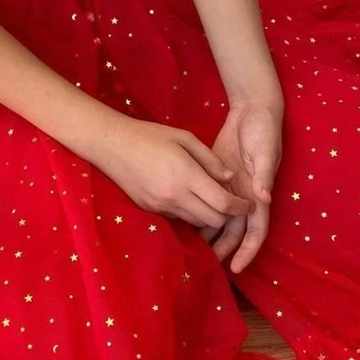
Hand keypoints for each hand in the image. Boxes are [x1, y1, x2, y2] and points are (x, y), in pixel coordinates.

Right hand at [91, 115, 254, 228]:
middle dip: (228, 215)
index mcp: (186, 175)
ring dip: (209, 216)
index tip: (248, 203)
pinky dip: (191, 213)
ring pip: (197, 223)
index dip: (240, 207)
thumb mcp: (185, 138)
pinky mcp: (151, 210)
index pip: (222, 203)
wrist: (112, 145)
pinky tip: (191, 198)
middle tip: (233, 203)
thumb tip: (230, 178)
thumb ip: (210, 159)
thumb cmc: (151, 136)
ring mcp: (161, 206)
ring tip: (213, 200)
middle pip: (213, 220)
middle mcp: (174, 196)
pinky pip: (180, 218)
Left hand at [202, 99, 282, 272]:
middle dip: (223, 249)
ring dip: (209, 234)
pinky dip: (199, 212)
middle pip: (234, 231)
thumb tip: (263, 198)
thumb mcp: (265, 150)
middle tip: (205, 265)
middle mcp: (245, 196)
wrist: (252, 110)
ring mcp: (230, 188)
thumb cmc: (264, 130)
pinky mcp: (216, 178)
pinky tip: (183, 220)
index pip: (256, 232)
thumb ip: (264, 173)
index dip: (248, 251)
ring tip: (192, 250)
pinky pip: (208, 200)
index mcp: (259, 194)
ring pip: (219, 219)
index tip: (236, 269)